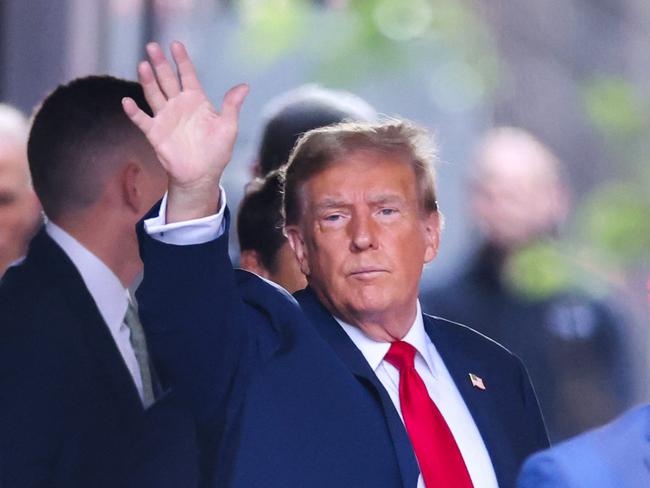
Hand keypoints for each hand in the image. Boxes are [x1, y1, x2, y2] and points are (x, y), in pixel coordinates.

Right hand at [122, 41, 248, 221]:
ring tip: (143, 65)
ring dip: (147, 80)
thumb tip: (245, 86)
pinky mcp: (155, 133)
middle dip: (160, 63)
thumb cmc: (217, 152)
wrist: (202, 175)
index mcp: (196, 101)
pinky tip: (128, 101)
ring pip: (154, 94)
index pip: (187, 75)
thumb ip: (232, 106)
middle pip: (167, 79)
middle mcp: (178, 105)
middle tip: (152, 46)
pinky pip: (142, 120)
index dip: (182, 60)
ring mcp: (165, 118)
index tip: (175, 44)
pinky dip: (134, 112)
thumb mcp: (228, 127)